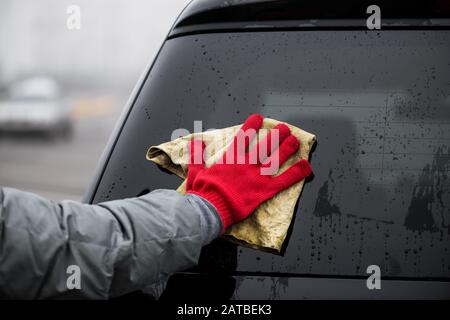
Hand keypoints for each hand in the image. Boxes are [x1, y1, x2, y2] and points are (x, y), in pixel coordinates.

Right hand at [186, 114, 311, 230]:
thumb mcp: (195, 172)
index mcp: (230, 159)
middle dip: (275, 136)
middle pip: (264, 146)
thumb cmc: (202, 193)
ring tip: (295, 140)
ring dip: (286, 148)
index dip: (251, 126)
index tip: (258, 117)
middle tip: (284, 128)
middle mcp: (246, 164)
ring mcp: (256, 176)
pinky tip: (307, 167)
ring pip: (275, 159)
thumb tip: (195, 142)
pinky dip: (296, 173)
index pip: (242, 138)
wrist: (209, 209)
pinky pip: (284, 181)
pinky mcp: (264, 190)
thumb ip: (196, 156)